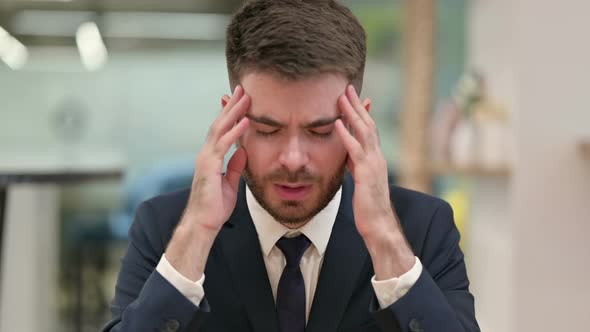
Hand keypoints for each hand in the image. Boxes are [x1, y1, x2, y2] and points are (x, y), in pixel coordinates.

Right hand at [165, 85, 249, 280]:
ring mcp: (206, 158)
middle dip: (232, 105)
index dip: (231, 114)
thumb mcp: (230, 183)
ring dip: (234, 112)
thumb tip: (243, 151)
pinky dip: (235, 131)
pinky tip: (245, 121)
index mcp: (211, 157)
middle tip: (242, 88)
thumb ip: (235, 167)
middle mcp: (206, 154)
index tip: (241, 100)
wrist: (203, 223)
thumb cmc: (215, 207)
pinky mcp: (208, 166)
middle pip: (220, 123)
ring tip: (246, 97)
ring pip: (220, 129)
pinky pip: (223, 144)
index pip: (222, 130)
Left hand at [335, 85, 413, 277]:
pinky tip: (338, 122)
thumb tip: (349, 158)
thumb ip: (357, 168)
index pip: (369, 130)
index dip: (362, 113)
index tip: (355, 97)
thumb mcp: (362, 183)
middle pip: (367, 124)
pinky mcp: (366, 174)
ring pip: (364, 131)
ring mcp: (373, 164)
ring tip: (341, 96)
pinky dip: (346, 134)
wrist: (380, 226)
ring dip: (352, 112)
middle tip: (346, 87)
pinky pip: (355, 150)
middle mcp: (377, 157)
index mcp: (375, 160)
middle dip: (356, 105)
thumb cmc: (370, 209)